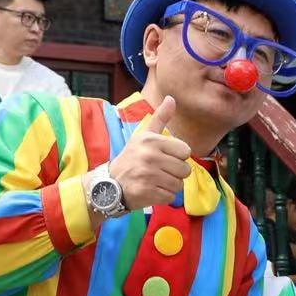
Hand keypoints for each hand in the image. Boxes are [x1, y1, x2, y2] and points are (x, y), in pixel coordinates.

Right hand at [110, 95, 193, 211]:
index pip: (186, 151)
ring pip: (179, 184)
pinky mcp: (147, 192)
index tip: (163, 157)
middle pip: (185, 169)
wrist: (110, 184)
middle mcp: (149, 156)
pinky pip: (170, 196)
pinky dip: (163, 196)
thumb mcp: (143, 135)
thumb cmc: (132, 158)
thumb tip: (172, 98)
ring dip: (170, 185)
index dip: (177, 156)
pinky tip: (151, 190)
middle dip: (175, 172)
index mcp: (151, 140)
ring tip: (155, 180)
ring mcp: (148, 175)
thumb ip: (160, 118)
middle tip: (158, 171)